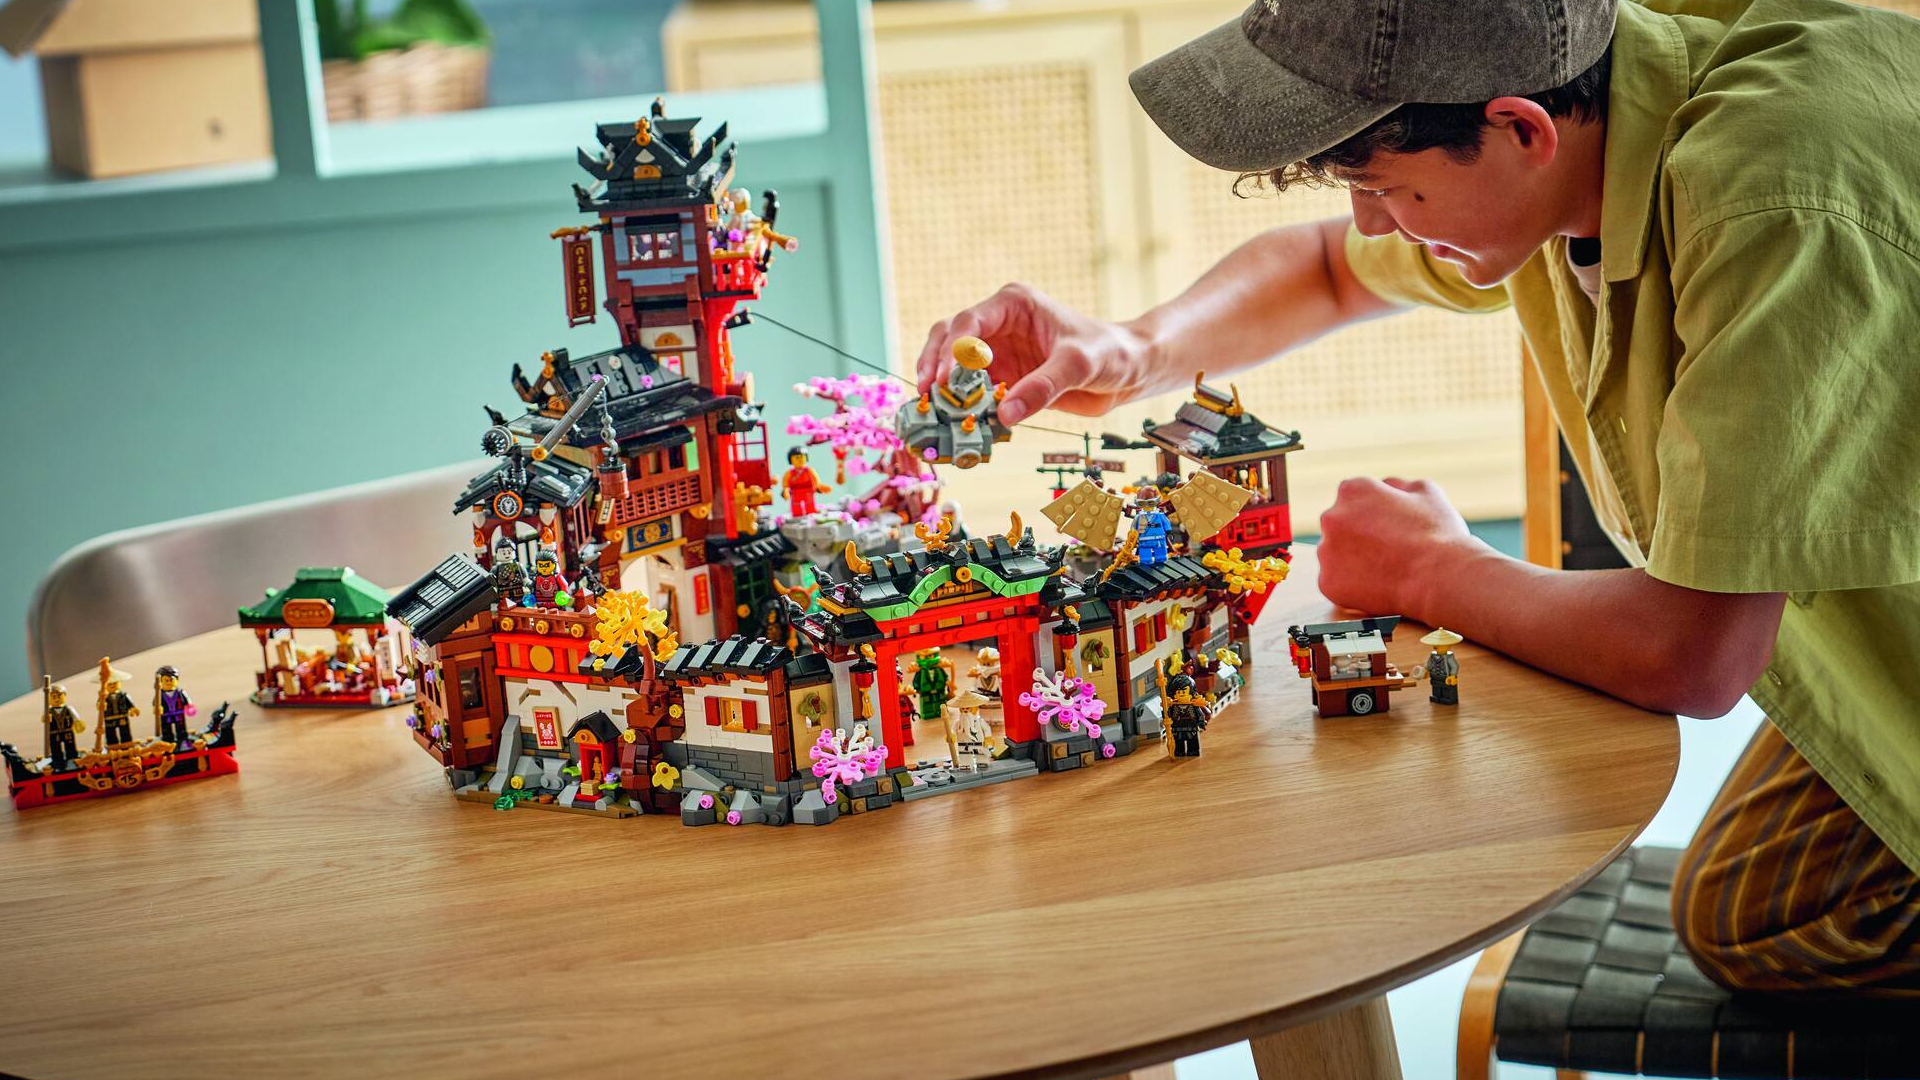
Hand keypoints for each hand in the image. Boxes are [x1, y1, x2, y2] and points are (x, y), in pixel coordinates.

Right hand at [916, 283, 1153, 424]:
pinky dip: (964, 410)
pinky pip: (975, 395)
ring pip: (955, 369)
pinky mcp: (1005, 381)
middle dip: (933, 367)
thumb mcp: (1078, 365)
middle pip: (949, 340)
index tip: (943, 379)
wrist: (1130, 370)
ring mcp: (999, 354)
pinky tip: (958, 427)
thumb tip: (1004, 414)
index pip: (968, 322)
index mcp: (1013, 305)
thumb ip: (1042, 388)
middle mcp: (999, 326)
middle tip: (925, 398)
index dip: (950, 350)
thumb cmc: (1110, 352)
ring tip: (933, 416)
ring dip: (944, 392)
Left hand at [1315, 478, 1476, 620]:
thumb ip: (1397, 485)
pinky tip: (1377, 587)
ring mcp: (1325, 551)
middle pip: (1339, 526)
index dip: (1374, 514)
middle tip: (1388, 552)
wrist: (1439, 577)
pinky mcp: (1327, 582)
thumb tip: (1385, 486)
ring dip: (1352, 561)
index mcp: (1352, 490)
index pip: (1353, 499)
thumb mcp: (1426, 492)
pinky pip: (1335, 583)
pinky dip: (1351, 586)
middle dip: (1357, 536)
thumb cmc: (1437, 532)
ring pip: (1334, 555)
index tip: (1391, 528)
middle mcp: (1331, 517)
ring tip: (1385, 571)